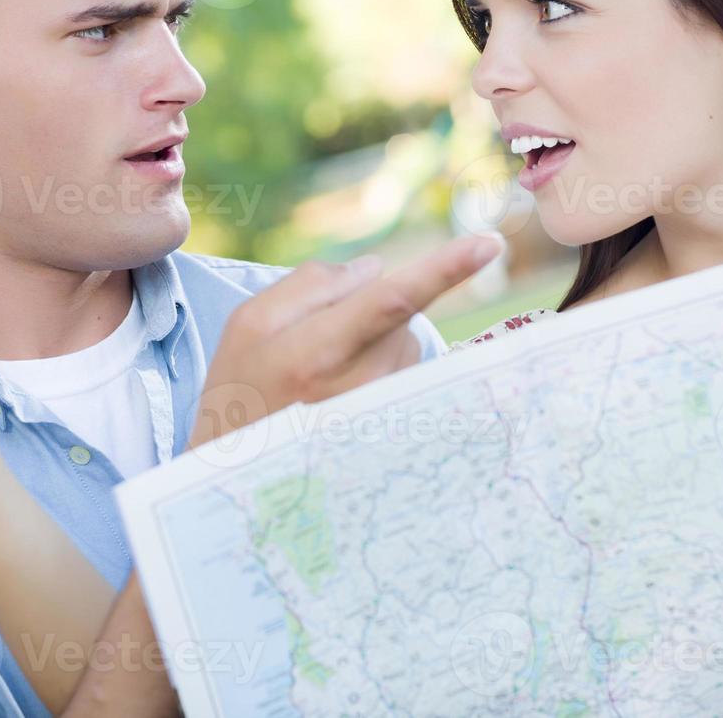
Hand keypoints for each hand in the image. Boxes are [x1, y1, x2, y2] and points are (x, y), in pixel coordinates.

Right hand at [189, 234, 502, 448]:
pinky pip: (405, 377)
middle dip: (370, 311)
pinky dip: (380, 373)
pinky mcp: (397, 434)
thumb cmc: (239, 394)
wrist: (235, 478)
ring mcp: (383, 419)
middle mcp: (358, 390)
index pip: (391, 301)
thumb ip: (311, 284)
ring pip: (404, 346)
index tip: (488, 244)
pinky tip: (342, 401)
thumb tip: (375, 267)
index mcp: (315, 355)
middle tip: (315, 344)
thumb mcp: (250, 325)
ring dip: (375, 346)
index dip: (444, 269)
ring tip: (323, 382)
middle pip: (399, 316)